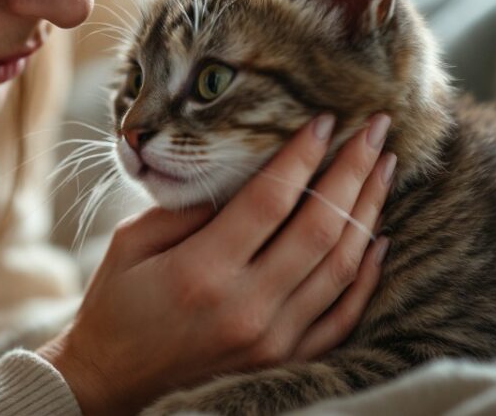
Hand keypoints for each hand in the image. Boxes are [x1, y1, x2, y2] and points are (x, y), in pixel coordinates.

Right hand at [38, 113, 395, 414]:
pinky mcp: (283, 358)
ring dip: (368, 212)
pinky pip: (342, 316)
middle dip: (352, 170)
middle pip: (318, 228)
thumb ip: (186, 208)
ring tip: (382, 169)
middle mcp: (245, 307)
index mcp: (201, 272)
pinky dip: (366, 275)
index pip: (269, 200)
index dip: (302, 155)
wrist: (113, 377)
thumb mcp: (131, 242)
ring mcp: (271, 339)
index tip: (324, 119)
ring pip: (340, 267)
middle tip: (375, 128)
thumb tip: (243, 173)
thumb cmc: (115, 303)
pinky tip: (378, 238)